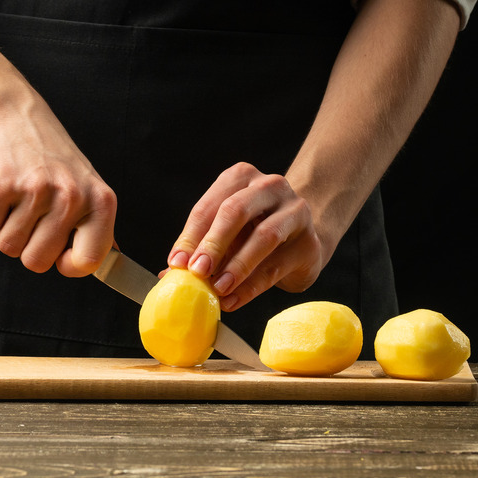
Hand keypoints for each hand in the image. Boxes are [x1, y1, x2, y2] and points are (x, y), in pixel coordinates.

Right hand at [0, 92, 116, 277]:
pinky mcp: (3, 186)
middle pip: (37, 262)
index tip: (60, 257)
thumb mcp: (88, 187)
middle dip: (28, 249)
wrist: (17, 116)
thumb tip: (112, 259)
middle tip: (32, 221)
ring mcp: (37, 191)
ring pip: (9, 247)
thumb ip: (96, 225)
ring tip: (18, 203)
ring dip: (7, 231)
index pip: (89, 261)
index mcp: (100, 202)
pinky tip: (3, 194)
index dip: (68, 266)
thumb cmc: (53, 158)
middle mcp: (72, 196)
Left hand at [167, 162, 323, 311]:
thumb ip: (201, 248)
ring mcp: (295, 210)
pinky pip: (277, 265)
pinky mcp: (309, 241)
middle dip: (213, 244)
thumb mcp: (226, 233)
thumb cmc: (254, 232)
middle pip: (236, 212)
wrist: (304, 237)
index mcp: (240, 178)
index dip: (190, 237)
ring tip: (218, 289)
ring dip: (237, 266)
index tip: (176, 264)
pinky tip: (234, 299)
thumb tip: (168, 273)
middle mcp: (269, 186)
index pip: (209, 206)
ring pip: (263, 237)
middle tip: (197, 271)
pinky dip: (252, 286)